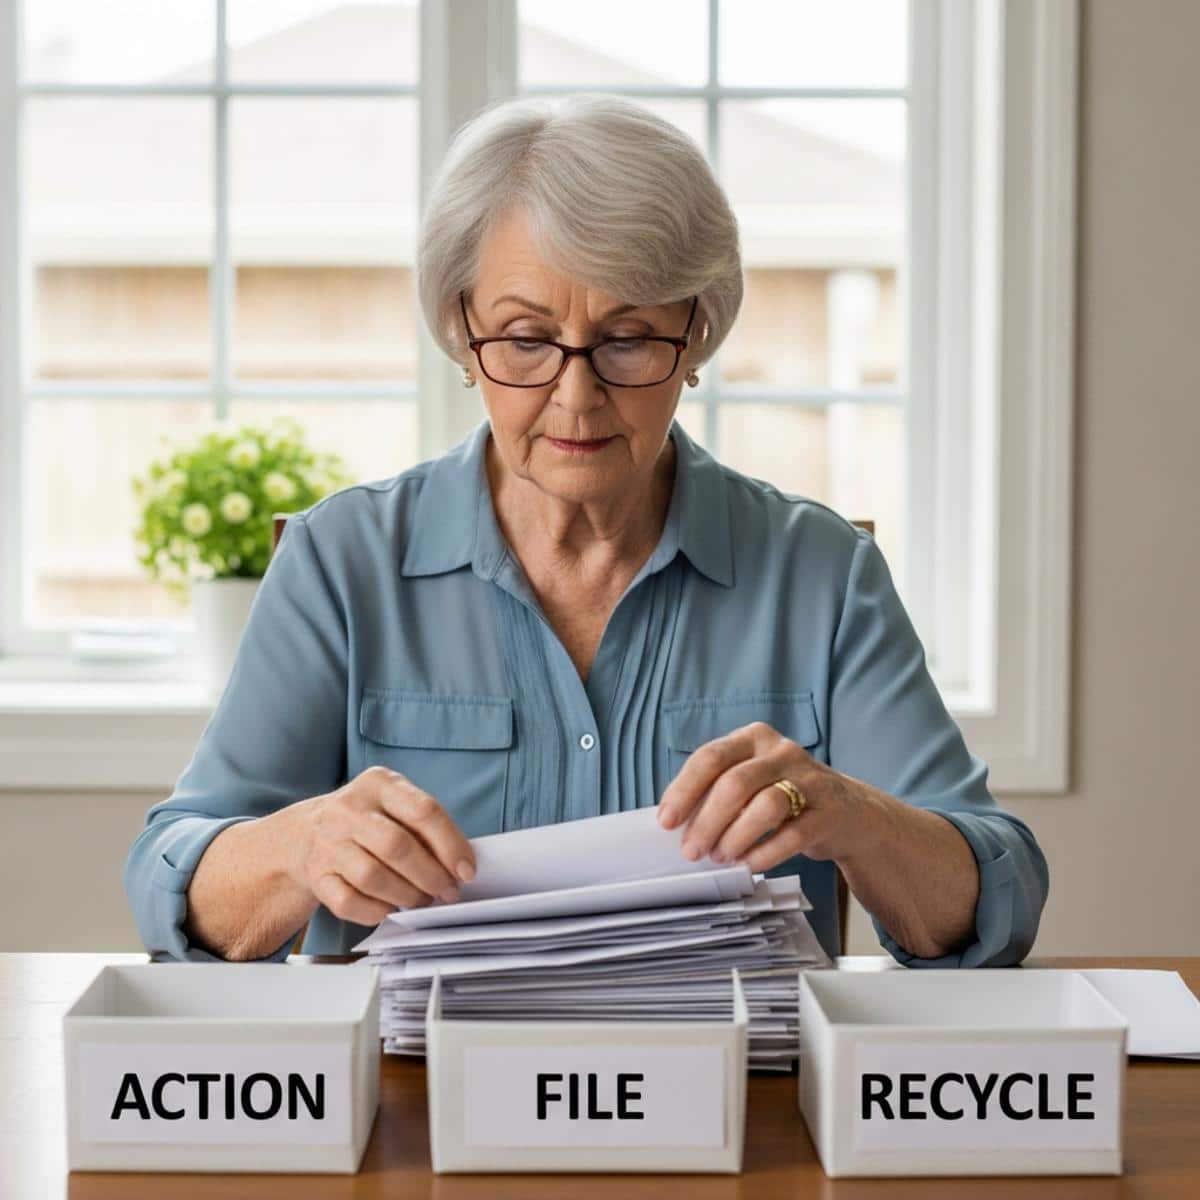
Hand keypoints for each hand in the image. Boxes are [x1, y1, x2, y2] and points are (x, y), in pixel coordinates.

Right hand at [291, 765, 477, 926]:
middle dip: (431, 876)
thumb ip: (427, 828)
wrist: (308, 831)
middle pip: (397, 846)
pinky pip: (350, 902)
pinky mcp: (317, 875)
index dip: (451, 845)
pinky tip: (391, 908)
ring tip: (422, 900)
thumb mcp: (396, 805)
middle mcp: (348, 809)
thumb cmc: (370, 820)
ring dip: (407, 896)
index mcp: (379, 783)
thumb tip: (459, 867)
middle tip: (448, 892)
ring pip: (373, 877)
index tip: (467, 870)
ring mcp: (328, 842)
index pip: (423, 811)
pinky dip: (377, 911)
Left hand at [657, 722, 872, 872]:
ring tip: (721, 857)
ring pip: (765, 805)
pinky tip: (749, 865)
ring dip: (735, 836)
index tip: (666, 822)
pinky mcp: (829, 812)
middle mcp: (782, 751)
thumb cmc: (784, 795)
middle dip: (707, 821)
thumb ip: (716, 791)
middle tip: (692, 851)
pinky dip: (765, 853)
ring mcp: (810, 779)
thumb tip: (674, 821)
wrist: (849, 812)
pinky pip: (793, 834)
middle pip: (735, 783)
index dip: (684, 790)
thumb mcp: (751, 781)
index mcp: (753, 738)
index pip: (710, 757)